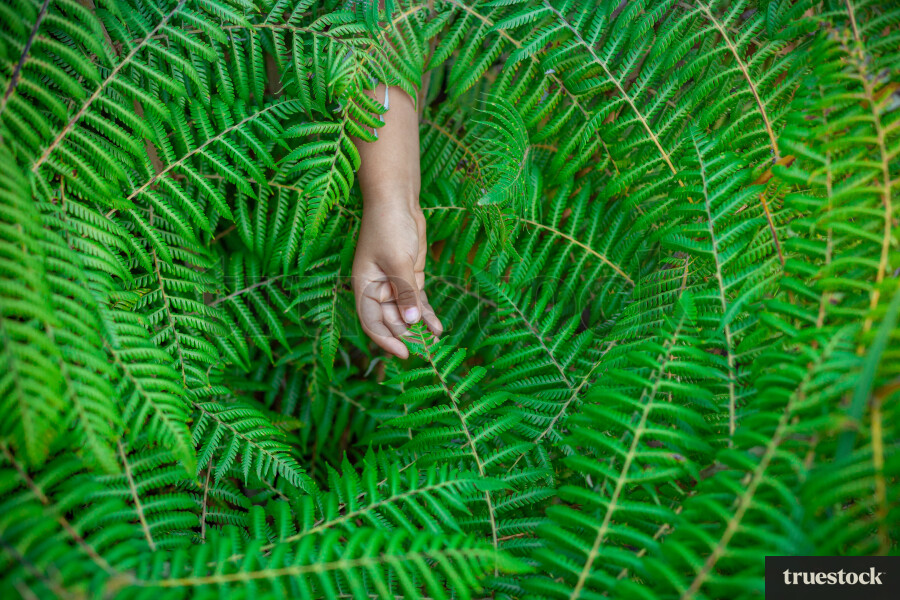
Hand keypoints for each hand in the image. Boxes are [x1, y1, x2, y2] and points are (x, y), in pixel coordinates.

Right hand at [352, 195, 441, 358]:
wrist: (398, 201)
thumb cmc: (389, 227)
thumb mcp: (398, 261)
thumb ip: (405, 292)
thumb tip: (412, 322)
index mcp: (364, 287)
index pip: (372, 322)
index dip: (387, 340)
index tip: (404, 353)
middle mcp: (378, 290)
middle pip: (392, 321)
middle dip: (408, 335)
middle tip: (428, 349)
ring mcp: (395, 284)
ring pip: (407, 314)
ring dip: (420, 328)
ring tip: (436, 343)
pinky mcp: (410, 277)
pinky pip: (418, 302)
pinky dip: (427, 314)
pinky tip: (438, 328)